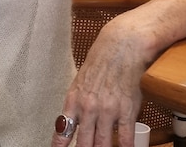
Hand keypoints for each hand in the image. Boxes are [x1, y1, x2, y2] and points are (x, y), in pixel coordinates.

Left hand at [51, 20, 149, 146]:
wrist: (120, 49)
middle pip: (83, 142)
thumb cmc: (100, 65)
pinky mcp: (126, 111)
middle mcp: (88, 108)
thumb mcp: (81, 84)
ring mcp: (107, 111)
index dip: (59, 145)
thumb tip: (71, 124)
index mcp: (74, 101)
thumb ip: (77, 106)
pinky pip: (125, 137)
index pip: (63, 129)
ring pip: (102, 143)